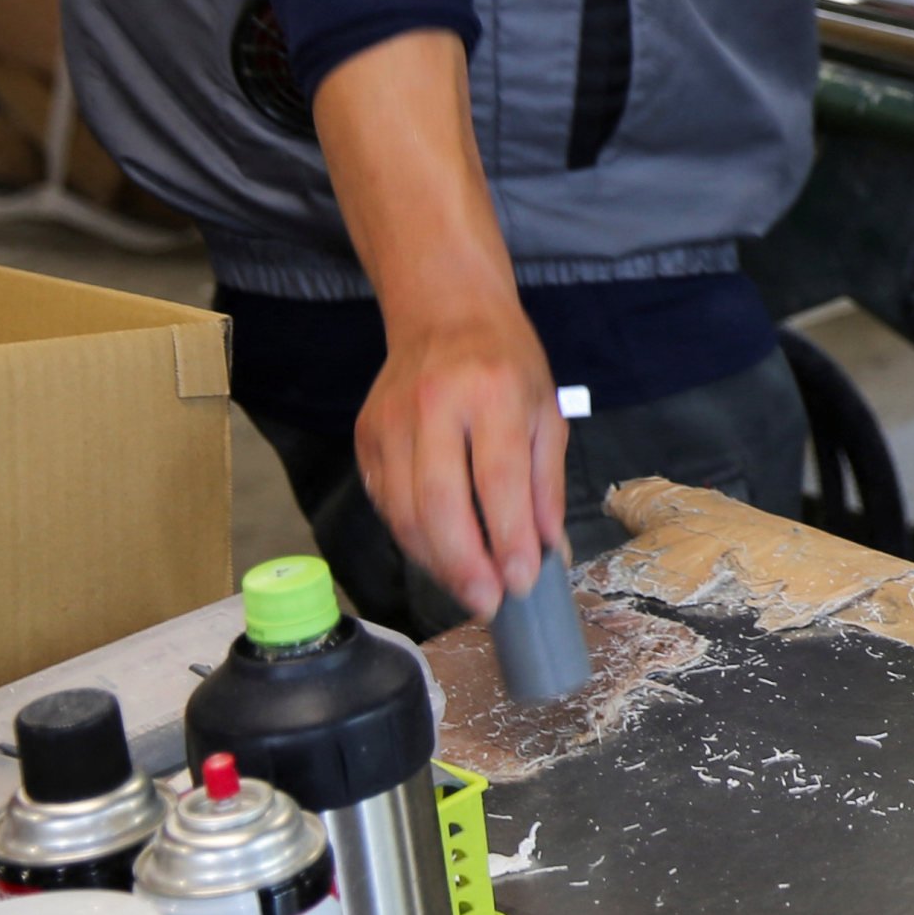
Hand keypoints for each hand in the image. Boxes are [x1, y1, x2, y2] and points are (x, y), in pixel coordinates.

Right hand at [351, 304, 565, 617]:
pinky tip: (439, 555)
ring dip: (436, 560)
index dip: (507, 539)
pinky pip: (384, 502)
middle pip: (440, 503)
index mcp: (492, 394)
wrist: (444, 312)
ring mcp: (390, 421)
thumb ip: (546, 486)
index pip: (497, 481)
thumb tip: (550, 553)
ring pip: (403, 511)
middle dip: (464, 564)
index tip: (521, 584)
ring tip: (469, 587)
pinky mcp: (364, 436)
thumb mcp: (546, 414)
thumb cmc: (507, 363)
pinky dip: (412, 537)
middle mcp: (434, 406)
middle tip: (489, 603)